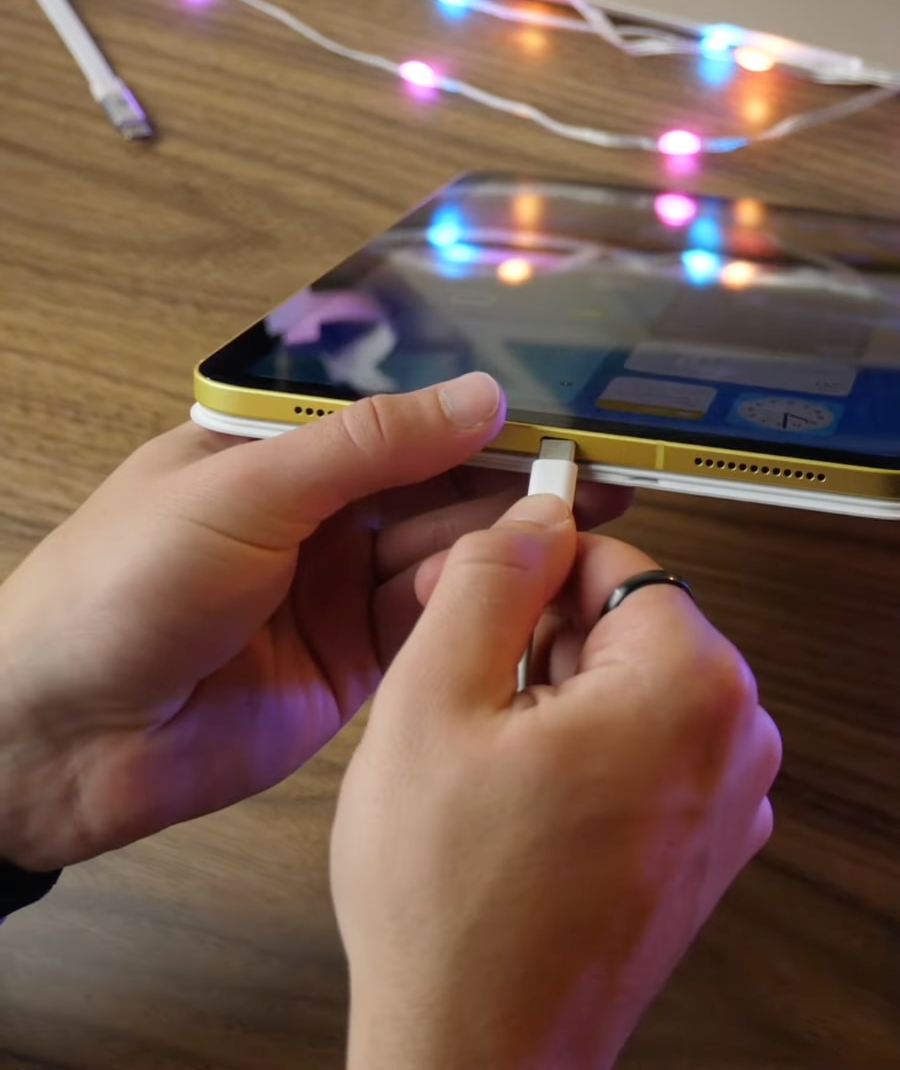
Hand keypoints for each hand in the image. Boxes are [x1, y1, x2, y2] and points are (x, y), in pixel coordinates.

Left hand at [0, 375, 630, 870]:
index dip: (481, 418)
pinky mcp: (358, 665)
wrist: (56, 741)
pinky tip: (537, 596)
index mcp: (277, 451)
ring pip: (448, 558)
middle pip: (438, 490)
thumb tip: (480, 396)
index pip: (401, 421)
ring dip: (509, 549)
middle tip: (603, 479)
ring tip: (586, 535)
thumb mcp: (244, 493)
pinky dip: (485, 614)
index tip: (562, 416)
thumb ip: (368, 446)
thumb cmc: (113, 591)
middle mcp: (317, 517)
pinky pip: (438, 628)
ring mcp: (339, 592)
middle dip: (515, 484)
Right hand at [332, 494, 778, 1069]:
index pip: (616, 563)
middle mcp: (743, 737)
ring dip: (564, 708)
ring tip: (492, 773)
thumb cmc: (456, 906)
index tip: (477, 607)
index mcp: (695, 684)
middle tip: (469, 709)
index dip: (529, 577)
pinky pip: (654, 759)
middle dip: (547, 648)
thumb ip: (490, 580)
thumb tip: (533, 513)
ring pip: (640, 694)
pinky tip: (528, 812)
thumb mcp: (435, 704)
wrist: (482, 1048)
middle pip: (636, 629)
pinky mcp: (715, 848)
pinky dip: (593, 764)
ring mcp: (737, 800)